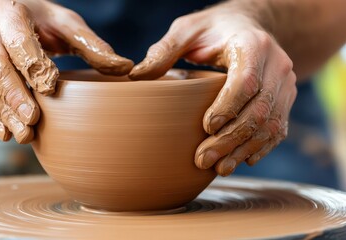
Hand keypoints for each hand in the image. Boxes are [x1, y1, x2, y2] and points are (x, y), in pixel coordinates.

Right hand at [0, 0, 132, 142]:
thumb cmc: (36, 22)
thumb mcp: (64, 24)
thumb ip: (91, 44)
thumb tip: (125, 67)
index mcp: (8, 15)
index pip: (18, 40)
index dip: (33, 63)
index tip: (50, 87)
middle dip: (15, 96)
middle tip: (33, 120)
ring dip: (3, 113)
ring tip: (24, 135)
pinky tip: (6, 134)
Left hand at [130, 3, 296, 175]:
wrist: (248, 27)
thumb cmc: (214, 30)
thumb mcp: (188, 30)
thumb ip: (166, 50)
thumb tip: (136, 75)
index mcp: (252, 45)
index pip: (246, 80)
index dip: (228, 106)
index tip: (206, 127)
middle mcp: (276, 65)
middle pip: (259, 109)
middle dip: (230, 139)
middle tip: (203, 159)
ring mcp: (285, 84)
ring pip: (271, 124)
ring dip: (244, 149)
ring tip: (219, 168)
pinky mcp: (285, 99)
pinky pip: (278, 129)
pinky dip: (260, 147)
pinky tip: (241, 160)